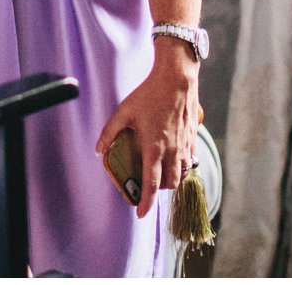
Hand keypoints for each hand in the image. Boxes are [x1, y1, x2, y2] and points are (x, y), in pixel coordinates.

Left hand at [95, 43, 199, 218]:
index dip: (146, 203)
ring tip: (160, 172)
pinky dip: (182, 165)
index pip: (151, 184)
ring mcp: (185, 144)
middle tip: (147, 186)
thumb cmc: (150, 93)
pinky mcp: (193, 136)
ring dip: (171, 178)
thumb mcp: (124, 111)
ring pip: (182, 173)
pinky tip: (174, 157)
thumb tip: (99, 150)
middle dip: (159, 190)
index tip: (140, 214)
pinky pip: (190, 159)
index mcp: (154, 148)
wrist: (177, 77)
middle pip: (169, 183)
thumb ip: (109, 132)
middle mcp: (172, 151)